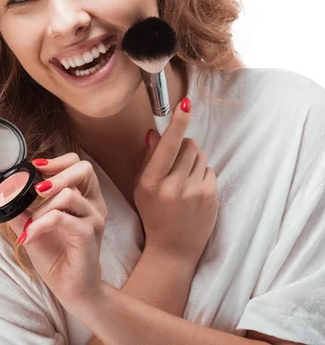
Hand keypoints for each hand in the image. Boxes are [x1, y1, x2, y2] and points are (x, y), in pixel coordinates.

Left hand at [0, 153, 107, 309]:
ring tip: (30, 224)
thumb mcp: (31, 225)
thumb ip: (13, 205)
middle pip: (84, 169)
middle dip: (56, 174)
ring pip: (68, 195)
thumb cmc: (56, 256)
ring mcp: (93, 220)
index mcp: (84, 198)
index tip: (34, 167)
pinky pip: (61, 219)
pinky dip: (40, 224)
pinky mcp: (88, 236)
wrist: (72, 289)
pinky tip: (30, 236)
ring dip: (41, 208)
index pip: (78, 165)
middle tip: (36, 190)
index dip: (57, 162)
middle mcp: (93, 205)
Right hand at [132, 98, 218, 261]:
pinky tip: (193, 190)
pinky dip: (202, 175)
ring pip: (200, 156)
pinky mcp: (211, 197)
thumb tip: (155, 133)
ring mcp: (194, 192)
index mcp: (150, 182)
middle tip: (176, 162)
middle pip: (187, 145)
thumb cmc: (152, 214)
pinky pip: (209, 170)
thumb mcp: (141, 187)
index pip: (168, 145)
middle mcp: (172, 186)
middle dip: (183, 146)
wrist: (172, 248)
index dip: (178, 122)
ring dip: (193, 161)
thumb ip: (149, 159)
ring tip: (184, 180)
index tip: (185, 103)